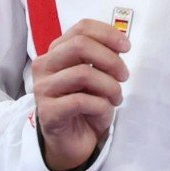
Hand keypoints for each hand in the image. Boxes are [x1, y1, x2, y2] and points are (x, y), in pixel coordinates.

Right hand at [33, 19, 128, 170]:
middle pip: (80, 45)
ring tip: (116, 98)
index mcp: (56, 52)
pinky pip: (81, 101)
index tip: (126, 47)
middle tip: (124, 76)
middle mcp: (45, 65)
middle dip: (110, 59)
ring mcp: (43, 88)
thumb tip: (120, 42)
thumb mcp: (96, 76)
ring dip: (109, 86)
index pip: (81, 29)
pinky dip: (101, 105)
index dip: (107, 33)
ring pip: (83, 73)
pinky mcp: (48, 111)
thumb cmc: (85, 106)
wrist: (71, 141)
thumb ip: (101, 57)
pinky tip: (104, 110)